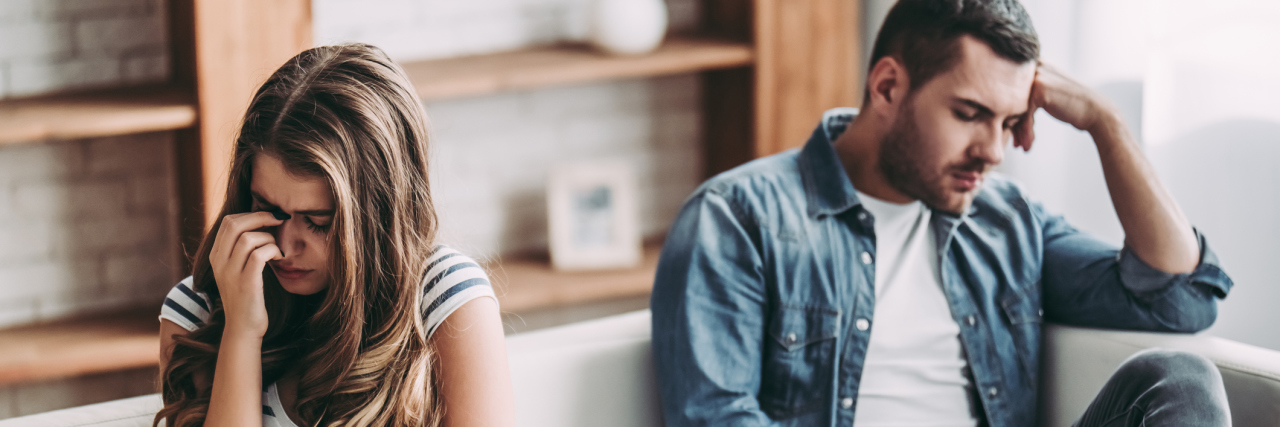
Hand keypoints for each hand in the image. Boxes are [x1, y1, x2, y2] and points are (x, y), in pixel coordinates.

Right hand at [209, 211, 284, 338]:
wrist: (243, 328)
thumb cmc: (247, 296)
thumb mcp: (238, 270)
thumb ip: (241, 249)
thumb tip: (261, 223)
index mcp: (216, 256)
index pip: (228, 222)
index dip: (251, 214)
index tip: (270, 218)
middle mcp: (219, 262)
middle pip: (235, 224)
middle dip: (261, 217)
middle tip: (279, 221)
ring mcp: (230, 273)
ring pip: (248, 238)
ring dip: (269, 237)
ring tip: (278, 248)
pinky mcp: (246, 284)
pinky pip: (259, 255)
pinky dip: (273, 250)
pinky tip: (280, 258)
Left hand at [1013, 62, 1121, 150]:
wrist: (1096, 112)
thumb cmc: (1070, 107)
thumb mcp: (1047, 94)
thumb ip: (1026, 94)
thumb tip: (1001, 109)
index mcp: (1035, 64)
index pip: (1011, 90)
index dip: (1010, 113)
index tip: (1014, 132)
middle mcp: (1035, 66)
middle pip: (1011, 99)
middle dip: (1012, 123)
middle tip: (1015, 142)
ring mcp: (1037, 77)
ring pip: (1015, 109)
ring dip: (1018, 131)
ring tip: (1022, 146)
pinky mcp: (1039, 90)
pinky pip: (1024, 115)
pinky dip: (1026, 132)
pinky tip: (1028, 145)